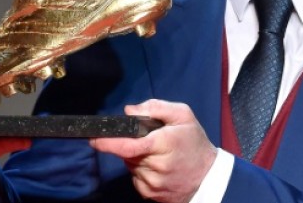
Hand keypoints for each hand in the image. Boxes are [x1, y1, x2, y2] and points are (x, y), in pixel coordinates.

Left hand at [90, 100, 216, 202]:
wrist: (208, 177)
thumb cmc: (195, 142)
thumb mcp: (183, 115)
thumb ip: (155, 107)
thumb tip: (128, 111)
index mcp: (164, 143)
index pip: (129, 145)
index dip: (108, 143)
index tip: (94, 139)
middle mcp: (157, 166)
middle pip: (127, 154)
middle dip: (131, 145)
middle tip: (150, 141)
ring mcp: (153, 183)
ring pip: (131, 166)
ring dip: (137, 158)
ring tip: (158, 155)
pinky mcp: (151, 194)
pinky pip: (136, 179)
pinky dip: (141, 171)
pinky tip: (157, 168)